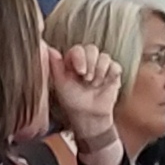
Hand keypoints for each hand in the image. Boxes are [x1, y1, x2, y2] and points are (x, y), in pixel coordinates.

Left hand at [48, 44, 125, 158]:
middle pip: (92, 49)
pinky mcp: (113, 73)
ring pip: (105, 57)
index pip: (78, 49)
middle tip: (87, 80)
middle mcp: (88, 61)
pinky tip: (104, 84)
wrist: (88, 116)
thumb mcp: (60, 84)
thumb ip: (55, 66)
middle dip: (91, 64)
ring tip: (94, 85)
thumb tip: (48, 48)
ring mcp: (101, 66)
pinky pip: (115, 66)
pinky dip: (110, 75)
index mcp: (73, 61)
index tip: (80, 72)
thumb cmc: (72, 100)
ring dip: (100, 71)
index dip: (80, 57)